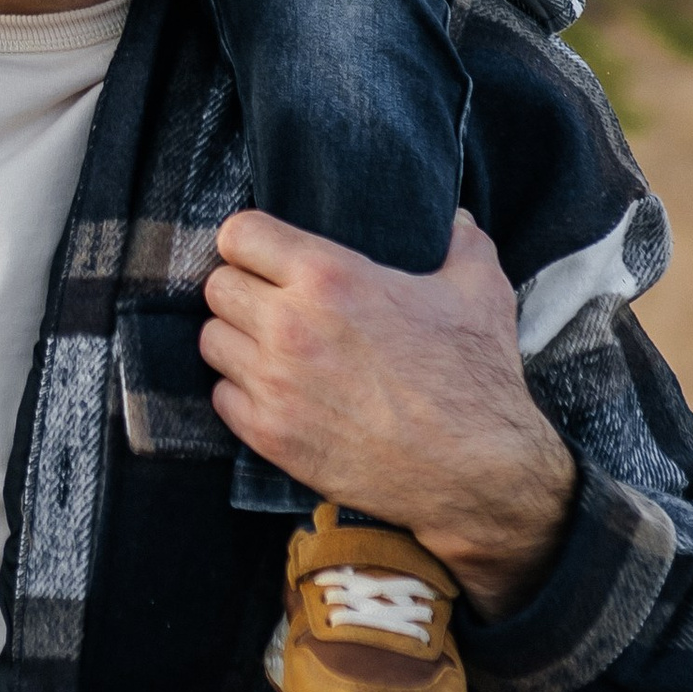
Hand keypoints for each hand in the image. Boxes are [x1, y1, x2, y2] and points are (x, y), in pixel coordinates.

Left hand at [199, 208, 575, 616]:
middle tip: (269, 301)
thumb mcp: (480, 290)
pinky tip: (273, 391)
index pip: (239, 234)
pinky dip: (239, 392)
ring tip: (267, 346)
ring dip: (235, 339)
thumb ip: (462, 242)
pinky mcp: (271, 436)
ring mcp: (275, 384)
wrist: (475, 471)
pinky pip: (221, 398)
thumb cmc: (475, 377)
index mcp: (329, 276)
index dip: (250, 240)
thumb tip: (455, 220)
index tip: (265, 254)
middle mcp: (290, 325)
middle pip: (217, 286)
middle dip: (241, 288)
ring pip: (212, 341)